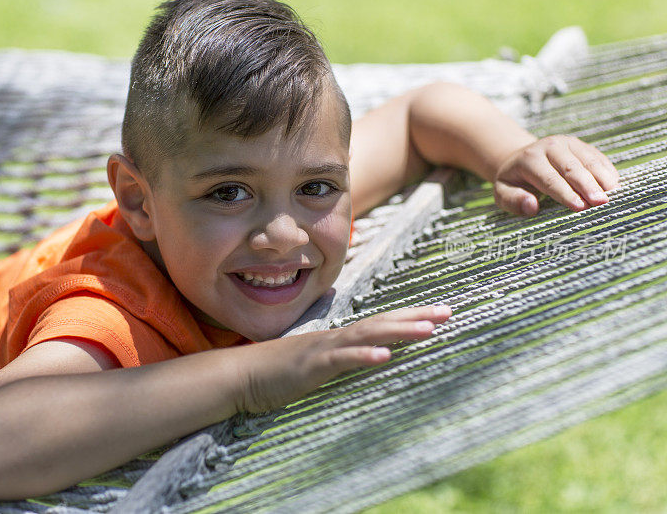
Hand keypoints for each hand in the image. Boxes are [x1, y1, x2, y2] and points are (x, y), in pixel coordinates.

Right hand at [234, 305, 451, 412]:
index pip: (379, 324)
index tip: (439, 313)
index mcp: (338, 339)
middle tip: (448, 312)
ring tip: (428, 330)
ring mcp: (323, 350)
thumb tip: (357, 350)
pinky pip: (341, 360)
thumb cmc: (276, 371)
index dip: (409, 317)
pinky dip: (363, 356)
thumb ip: (336, 355)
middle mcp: (335, 339)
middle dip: (415, 317)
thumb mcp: (313, 362)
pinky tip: (385, 356)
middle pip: (380, 322)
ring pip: (367, 336)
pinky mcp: (311, 366)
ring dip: (398, 331)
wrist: (241, 375)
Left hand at [493, 135, 619, 216]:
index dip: (565, 193)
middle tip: (601, 203)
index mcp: (530, 159)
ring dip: (602, 179)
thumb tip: (531, 206)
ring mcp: (569, 143)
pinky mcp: (582, 145)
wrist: (520, 158)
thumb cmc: (513, 181)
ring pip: (589, 161)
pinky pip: (598, 158)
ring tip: (612, 196)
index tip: (579, 207)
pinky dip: (607, 171)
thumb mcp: (503, 192)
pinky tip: (614, 186)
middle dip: (587, 186)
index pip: (549, 179)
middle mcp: (550, 146)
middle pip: (572, 168)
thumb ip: (513, 200)